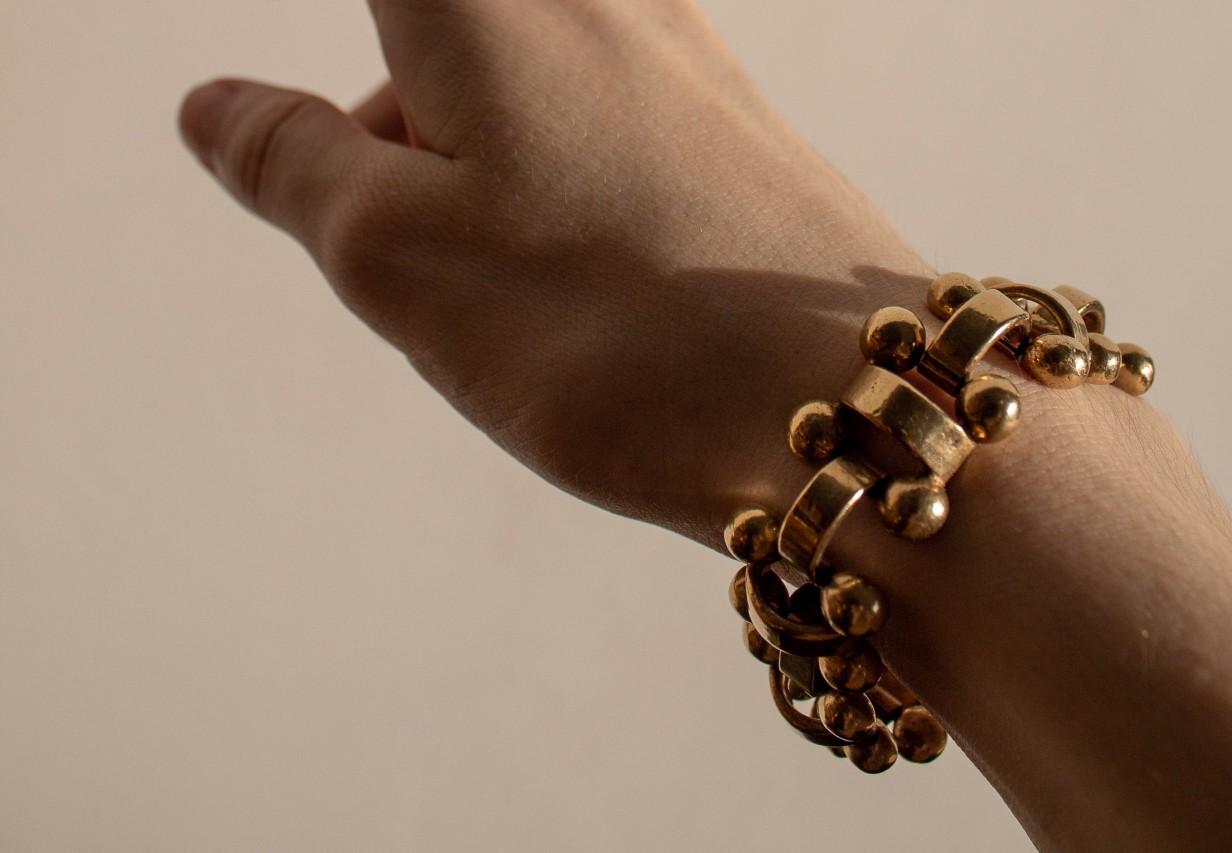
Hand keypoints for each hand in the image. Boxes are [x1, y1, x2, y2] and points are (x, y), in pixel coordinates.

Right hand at [178, 0, 930, 547]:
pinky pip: (604, 139)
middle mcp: (602, 2)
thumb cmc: (617, 331)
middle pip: (446, 35)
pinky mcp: (738, 136)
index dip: (381, 96)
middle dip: (403, 126)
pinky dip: (560, 201)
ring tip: (513, 292)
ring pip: (526, 94)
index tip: (394, 171)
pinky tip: (592, 289)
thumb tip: (219, 109)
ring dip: (482, 179)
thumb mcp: (399, 256)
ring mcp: (686, 62)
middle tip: (414, 238)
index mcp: (490, 2)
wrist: (845, 407)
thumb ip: (294, 164)